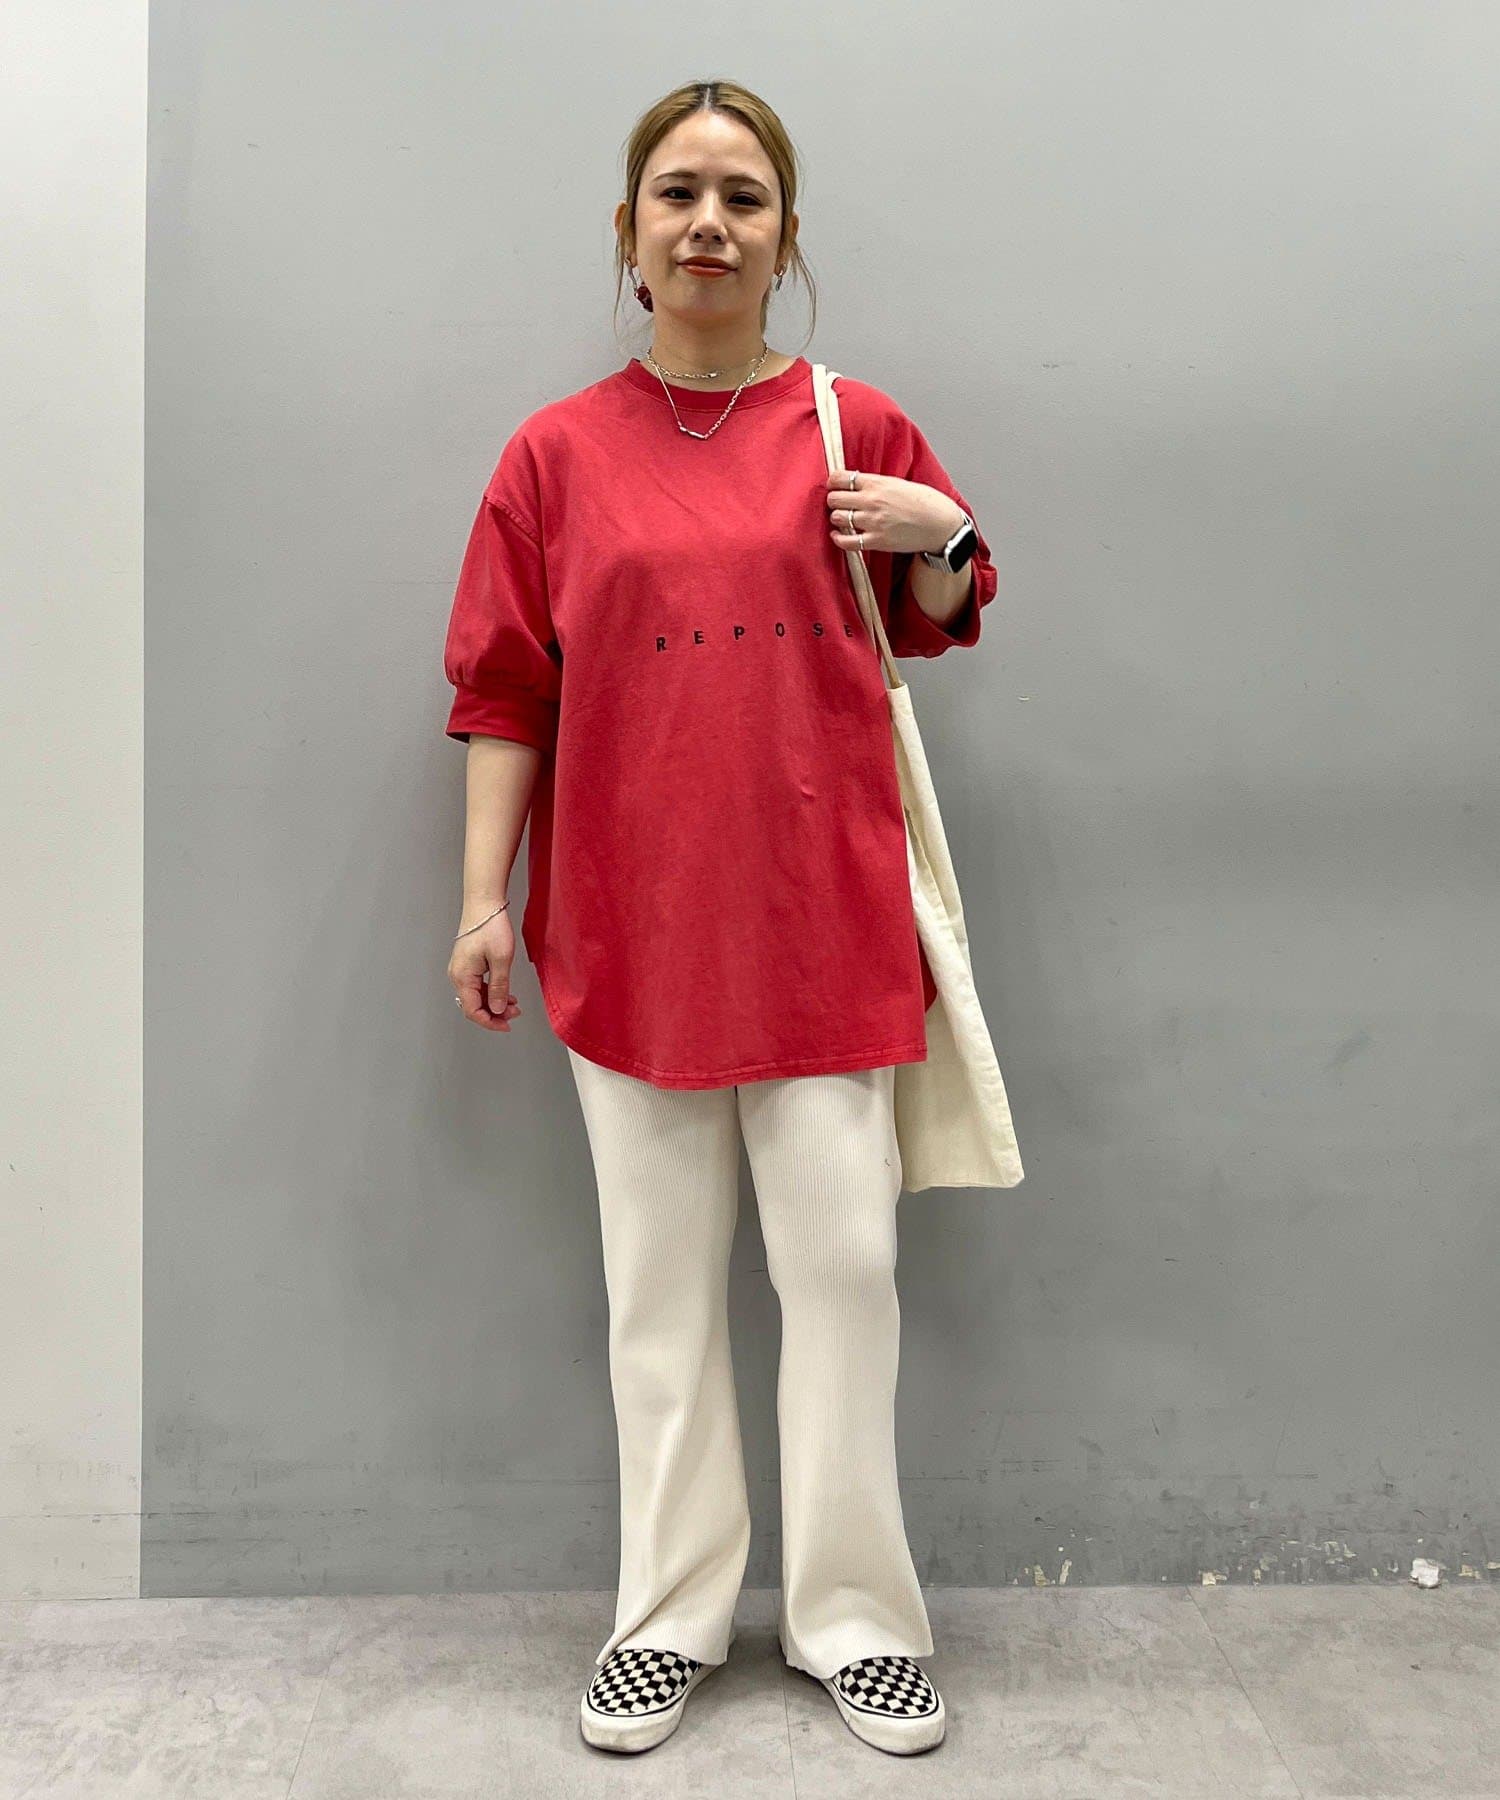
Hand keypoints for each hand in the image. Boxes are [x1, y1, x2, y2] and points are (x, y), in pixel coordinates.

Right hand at [449, 907, 523, 1031]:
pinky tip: (505, 992)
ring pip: (476, 996)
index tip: (507, 1025)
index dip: (490, 1022)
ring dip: (494, 1003)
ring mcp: (461, 970)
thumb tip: (496, 1009)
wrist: (484, 904)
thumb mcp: (501, 960)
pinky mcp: (467, 964)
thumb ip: (498, 987)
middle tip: (515, 1013)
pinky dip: (491, 992)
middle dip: (494, 1013)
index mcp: (462, 977)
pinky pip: (477, 985)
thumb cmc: (491, 927)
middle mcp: (457, 975)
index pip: (472, 1010)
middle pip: (473, 1005)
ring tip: (513, 1004)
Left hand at [825, 469, 964, 555]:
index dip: (832, 482)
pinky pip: (847, 541)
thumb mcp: (899, 483)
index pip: (841, 478)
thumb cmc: (924, 502)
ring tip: (841, 518)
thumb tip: (856, 484)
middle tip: (837, 504)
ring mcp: (873, 522)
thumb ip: (876, 484)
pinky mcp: (876, 541)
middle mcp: (872, 501)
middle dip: (833, 500)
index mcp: (877, 483)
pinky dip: (838, 538)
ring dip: (836, 518)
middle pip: (835, 498)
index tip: (833, 486)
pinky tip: (838, 535)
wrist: (940, 524)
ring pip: (838, 518)